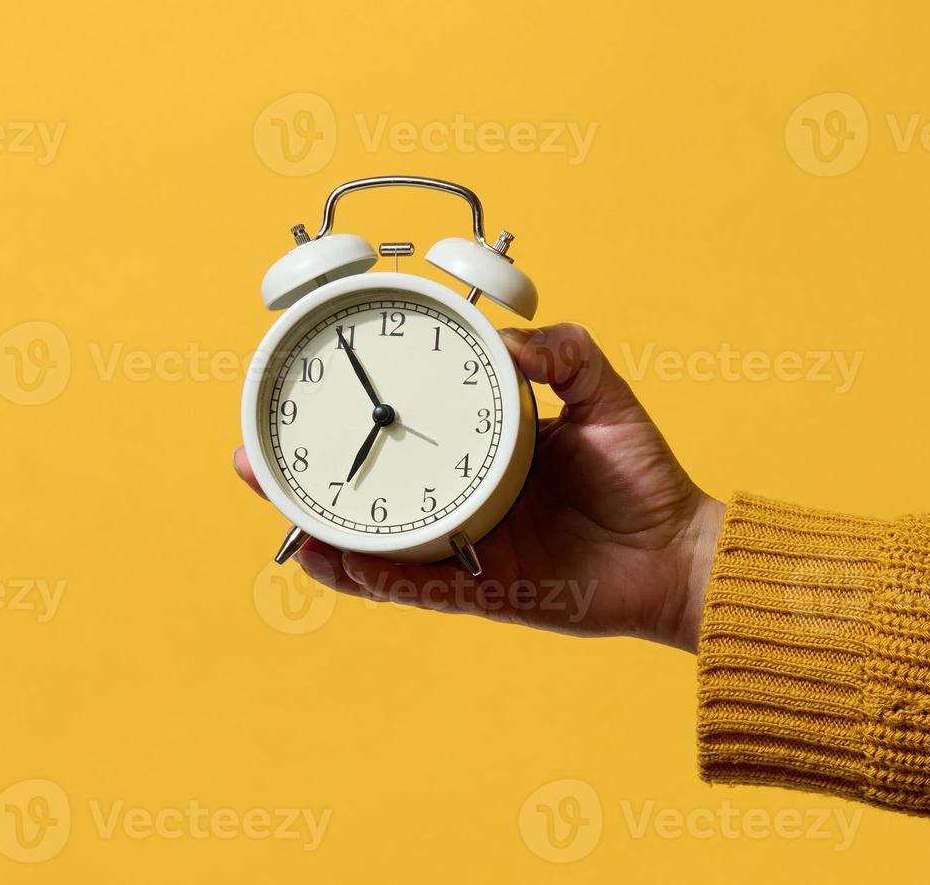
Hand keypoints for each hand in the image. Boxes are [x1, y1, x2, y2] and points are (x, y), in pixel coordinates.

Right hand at [233, 324, 724, 652]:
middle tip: (254, 453)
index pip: (403, 424)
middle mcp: (459, 495)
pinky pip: (409, 586)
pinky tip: (324, 557)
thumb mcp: (604, 395)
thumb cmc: (642, 476)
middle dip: (303, 472)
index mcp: (480, 447)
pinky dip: (365, 576)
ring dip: (317, 524)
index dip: (351, 409)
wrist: (676, 553)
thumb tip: (504, 338)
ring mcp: (462, 546)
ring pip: (371, 538)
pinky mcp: (476, 591)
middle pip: (365, 484)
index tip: (304, 384)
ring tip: (274, 502)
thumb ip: (563, 352)